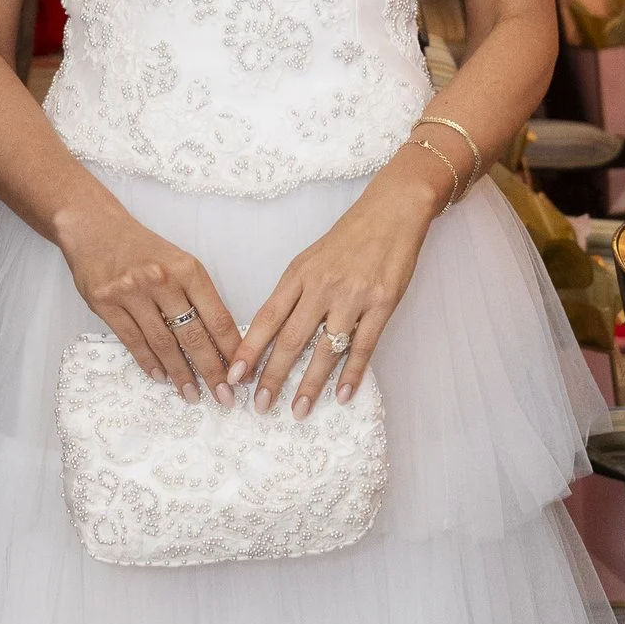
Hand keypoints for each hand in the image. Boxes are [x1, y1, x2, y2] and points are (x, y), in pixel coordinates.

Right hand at [55, 195, 241, 398]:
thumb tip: (220, 340)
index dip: (231, 349)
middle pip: (193, 335)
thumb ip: (197, 295)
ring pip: (163, 343)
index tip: (241, 374)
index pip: (216, 317)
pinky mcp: (106, 303)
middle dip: (211, 371)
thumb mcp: (178, 260)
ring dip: (180, 374)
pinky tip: (162, 378)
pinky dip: (149, 363)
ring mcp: (131, 292)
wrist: (94, 226)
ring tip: (192, 395)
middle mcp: (161, 280)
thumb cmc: (142, 247)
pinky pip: (133, 341)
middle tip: (224, 397)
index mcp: (187, 269)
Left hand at [233, 157, 440, 412]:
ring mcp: (353, 296)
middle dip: (272, 376)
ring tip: (298, 410)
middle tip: (260, 406)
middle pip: (291, 339)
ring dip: (310, 384)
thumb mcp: (311, 259)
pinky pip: (363, 346)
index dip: (248, 349)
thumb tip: (269, 332)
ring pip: (325, 348)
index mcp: (299, 274)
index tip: (232, 376)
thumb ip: (293, 293)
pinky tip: (341, 396)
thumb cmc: (349, 237)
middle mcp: (321, 286)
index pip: (266, 318)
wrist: (392, 212)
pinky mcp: (382, 304)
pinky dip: (352, 374)